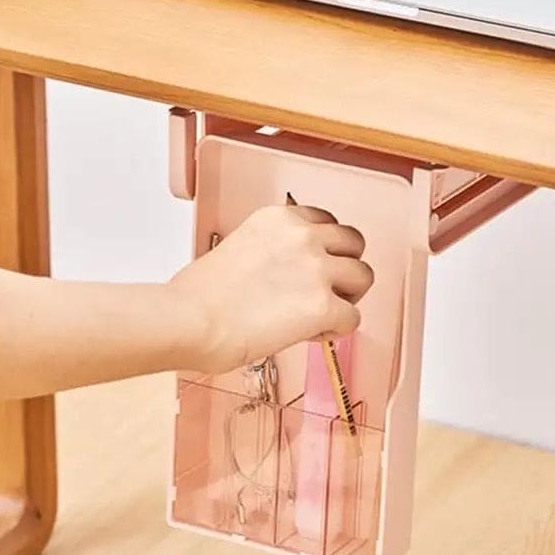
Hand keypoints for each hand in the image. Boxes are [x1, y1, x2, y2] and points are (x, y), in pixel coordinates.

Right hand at [168, 204, 373, 372]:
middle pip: (355, 243)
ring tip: (321, 315)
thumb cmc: (197, 297)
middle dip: (345, 267)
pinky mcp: (323, 305)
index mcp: (278, 218)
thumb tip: (281, 277)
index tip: (314, 266)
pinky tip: (311, 335)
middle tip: (327, 290)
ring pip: (364, 277)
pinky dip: (337, 330)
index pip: (326, 221)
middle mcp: (302, 236)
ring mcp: (316, 269)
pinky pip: (353, 318)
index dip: (325, 248)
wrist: (191, 320)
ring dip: (348, 297)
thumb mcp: (235, 249)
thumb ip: (269, 254)